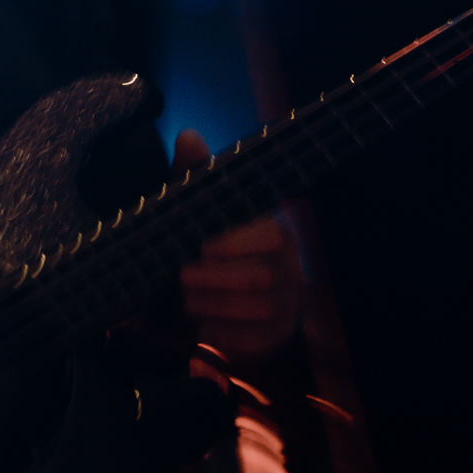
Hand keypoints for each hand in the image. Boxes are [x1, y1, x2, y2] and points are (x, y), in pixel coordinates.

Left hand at [173, 129, 302, 359]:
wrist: (236, 306)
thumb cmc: (218, 248)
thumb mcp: (205, 210)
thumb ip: (197, 176)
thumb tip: (188, 135)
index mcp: (276, 232)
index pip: (271, 235)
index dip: (235, 243)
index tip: (203, 246)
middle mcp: (289, 268)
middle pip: (259, 277)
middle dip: (213, 279)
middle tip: (182, 275)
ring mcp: (286, 304)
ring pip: (254, 309)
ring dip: (211, 304)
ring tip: (186, 298)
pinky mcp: (275, 334)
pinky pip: (249, 338)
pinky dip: (218, 329)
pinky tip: (201, 320)